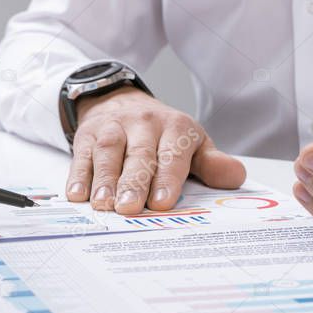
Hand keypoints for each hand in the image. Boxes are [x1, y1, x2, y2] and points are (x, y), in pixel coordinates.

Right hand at [65, 87, 245, 212]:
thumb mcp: (193, 145)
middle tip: (130, 208)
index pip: (172, 154)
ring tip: (104, 204)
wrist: (123, 104)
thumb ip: (212, 164)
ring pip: (109, 152)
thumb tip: (235, 177)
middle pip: (139, 155)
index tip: (162, 202)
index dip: (167, 178)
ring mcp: (114, 127)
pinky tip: (77, 193)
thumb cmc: (164, 136)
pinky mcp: (88, 134)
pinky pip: (82, 154)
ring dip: (104, 179)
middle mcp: (144, 124)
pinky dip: (78, 174)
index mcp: (175, 128)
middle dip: (134, 182)